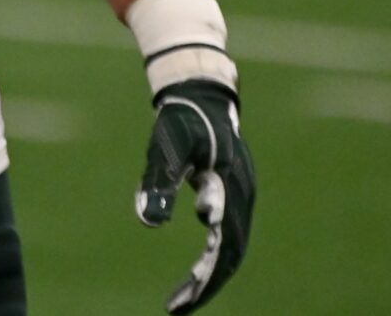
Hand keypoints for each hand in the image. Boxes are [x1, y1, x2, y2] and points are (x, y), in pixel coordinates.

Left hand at [134, 78, 254, 311]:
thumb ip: (158, 180)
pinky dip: (213, 257)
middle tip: (176, 308)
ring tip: (181, 298)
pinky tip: (196, 270)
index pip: (223, 247)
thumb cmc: (181, 120)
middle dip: (206, 285)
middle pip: (231, 255)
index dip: (205, 277)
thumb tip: (149, 222)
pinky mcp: (234, 196)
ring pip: (232, 248)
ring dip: (210, 275)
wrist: (201, 96)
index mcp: (229, 189)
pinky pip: (228, 236)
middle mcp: (242, 197)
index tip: (180, 302)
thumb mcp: (165, 148)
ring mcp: (241, 197)